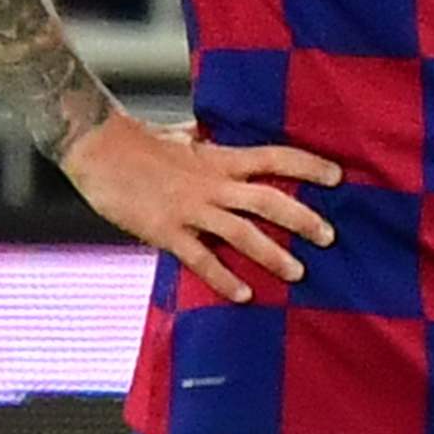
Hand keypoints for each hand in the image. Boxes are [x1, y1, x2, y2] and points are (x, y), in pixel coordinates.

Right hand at [58, 119, 341, 302]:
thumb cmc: (133, 142)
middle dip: (303, 218)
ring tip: (298, 272)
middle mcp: (212, 183)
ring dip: (273, 254)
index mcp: (217, 158)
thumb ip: (195, 144)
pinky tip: (244, 295)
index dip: (308, 165)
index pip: (274, 157)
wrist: (96, 148)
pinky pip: (202, 259)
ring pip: (242, 233)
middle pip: (269, 200)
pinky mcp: (166, 231)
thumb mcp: (175, 139)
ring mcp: (191, 209)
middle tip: (329, 237)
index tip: (337, 176)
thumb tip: (199, 137)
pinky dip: (224, 279)